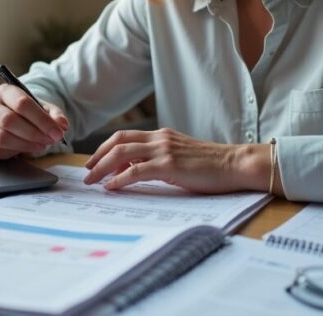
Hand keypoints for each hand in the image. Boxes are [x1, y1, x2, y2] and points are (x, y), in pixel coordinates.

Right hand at [0, 84, 68, 158]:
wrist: (14, 118)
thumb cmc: (29, 113)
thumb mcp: (45, 109)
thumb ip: (55, 115)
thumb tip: (61, 125)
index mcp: (5, 90)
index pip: (21, 103)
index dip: (41, 120)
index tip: (57, 132)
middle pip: (9, 120)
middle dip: (33, 134)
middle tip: (49, 141)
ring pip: (1, 137)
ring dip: (24, 145)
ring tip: (40, 146)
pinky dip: (13, 153)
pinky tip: (23, 150)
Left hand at [83, 128, 268, 193]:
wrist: (235, 164)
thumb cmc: (213, 165)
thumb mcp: (181, 157)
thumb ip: (160, 159)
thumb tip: (138, 169)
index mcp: (162, 135)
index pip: (125, 136)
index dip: (106, 148)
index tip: (95, 162)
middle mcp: (160, 138)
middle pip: (117, 141)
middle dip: (97, 156)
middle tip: (86, 171)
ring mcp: (163, 150)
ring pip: (121, 153)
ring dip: (102, 167)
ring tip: (92, 181)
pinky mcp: (169, 165)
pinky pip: (135, 170)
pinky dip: (119, 179)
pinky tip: (110, 188)